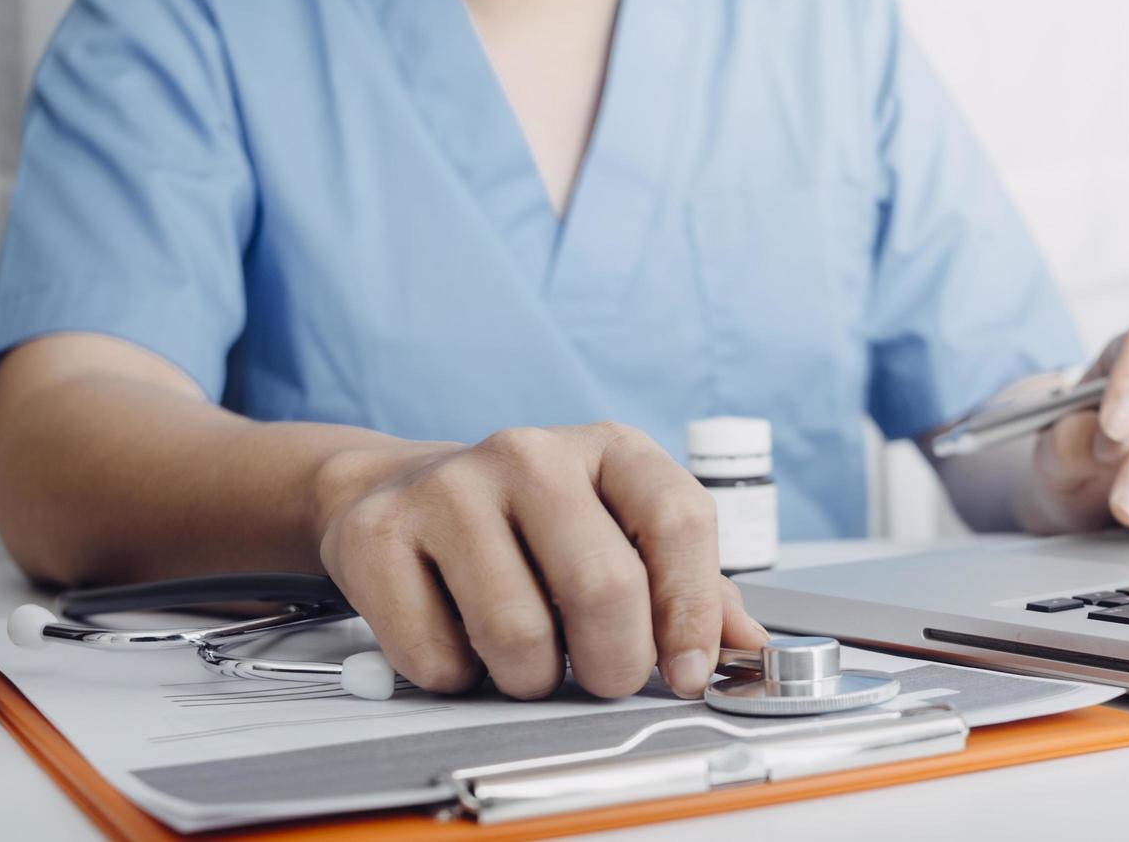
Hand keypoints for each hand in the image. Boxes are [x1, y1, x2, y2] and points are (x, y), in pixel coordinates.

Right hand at [314, 422, 768, 699]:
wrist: (398, 494)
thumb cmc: (528, 526)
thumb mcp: (619, 532)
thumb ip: (690, 586)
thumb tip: (749, 644)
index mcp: (608, 449)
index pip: (678, 520)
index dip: (691, 612)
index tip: (688, 673)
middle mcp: (530, 453)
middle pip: (603, 587)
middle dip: (613, 665)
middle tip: (602, 677)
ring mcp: (450, 488)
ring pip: (518, 635)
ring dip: (531, 679)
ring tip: (525, 656)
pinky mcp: (380, 534)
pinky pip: (437, 656)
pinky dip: (457, 677)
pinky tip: (458, 640)